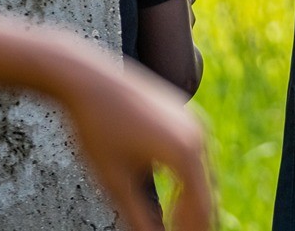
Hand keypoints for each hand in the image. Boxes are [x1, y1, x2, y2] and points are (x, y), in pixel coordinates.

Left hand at [45, 46, 215, 230]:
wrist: (87, 78)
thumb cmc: (97, 126)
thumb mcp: (114, 181)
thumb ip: (138, 217)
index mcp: (184, 152)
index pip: (199, 207)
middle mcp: (196, 134)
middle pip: (206, 192)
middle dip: (195, 221)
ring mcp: (191, 121)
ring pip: (203, 175)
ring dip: (193, 203)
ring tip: (180, 227)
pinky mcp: (181, 114)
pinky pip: (195, 156)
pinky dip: (189, 182)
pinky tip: (176, 199)